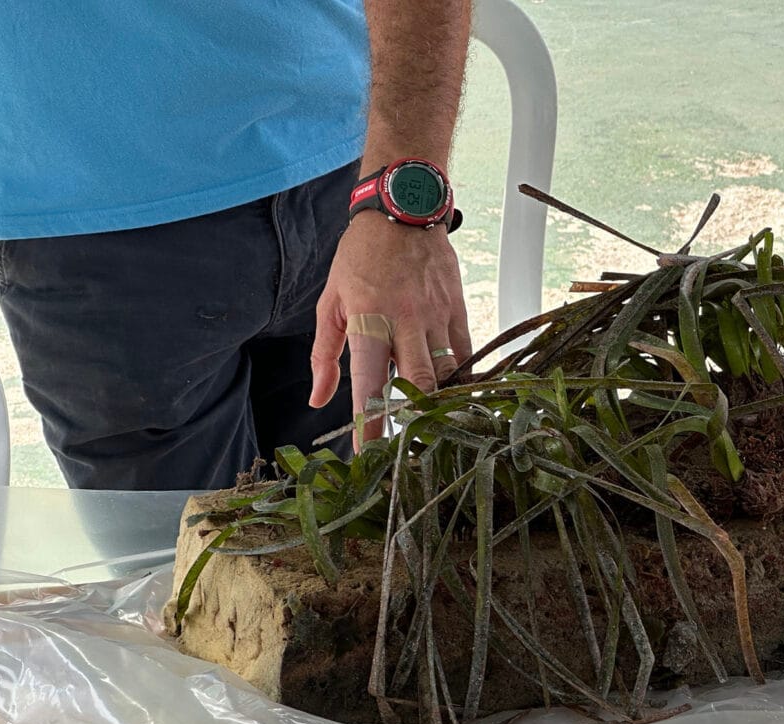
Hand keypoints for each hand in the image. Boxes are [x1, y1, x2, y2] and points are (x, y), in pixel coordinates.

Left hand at [309, 210, 470, 441]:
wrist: (403, 211)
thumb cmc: (360, 256)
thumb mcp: (330, 301)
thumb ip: (324, 353)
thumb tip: (318, 398)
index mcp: (368, 319)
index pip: (368, 380)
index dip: (368, 420)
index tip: (368, 452)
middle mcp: (404, 320)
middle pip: (417, 382)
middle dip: (414, 417)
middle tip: (407, 445)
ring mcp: (435, 315)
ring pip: (446, 371)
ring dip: (439, 400)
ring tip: (432, 422)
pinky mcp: (457, 310)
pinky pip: (465, 353)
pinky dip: (459, 377)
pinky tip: (454, 393)